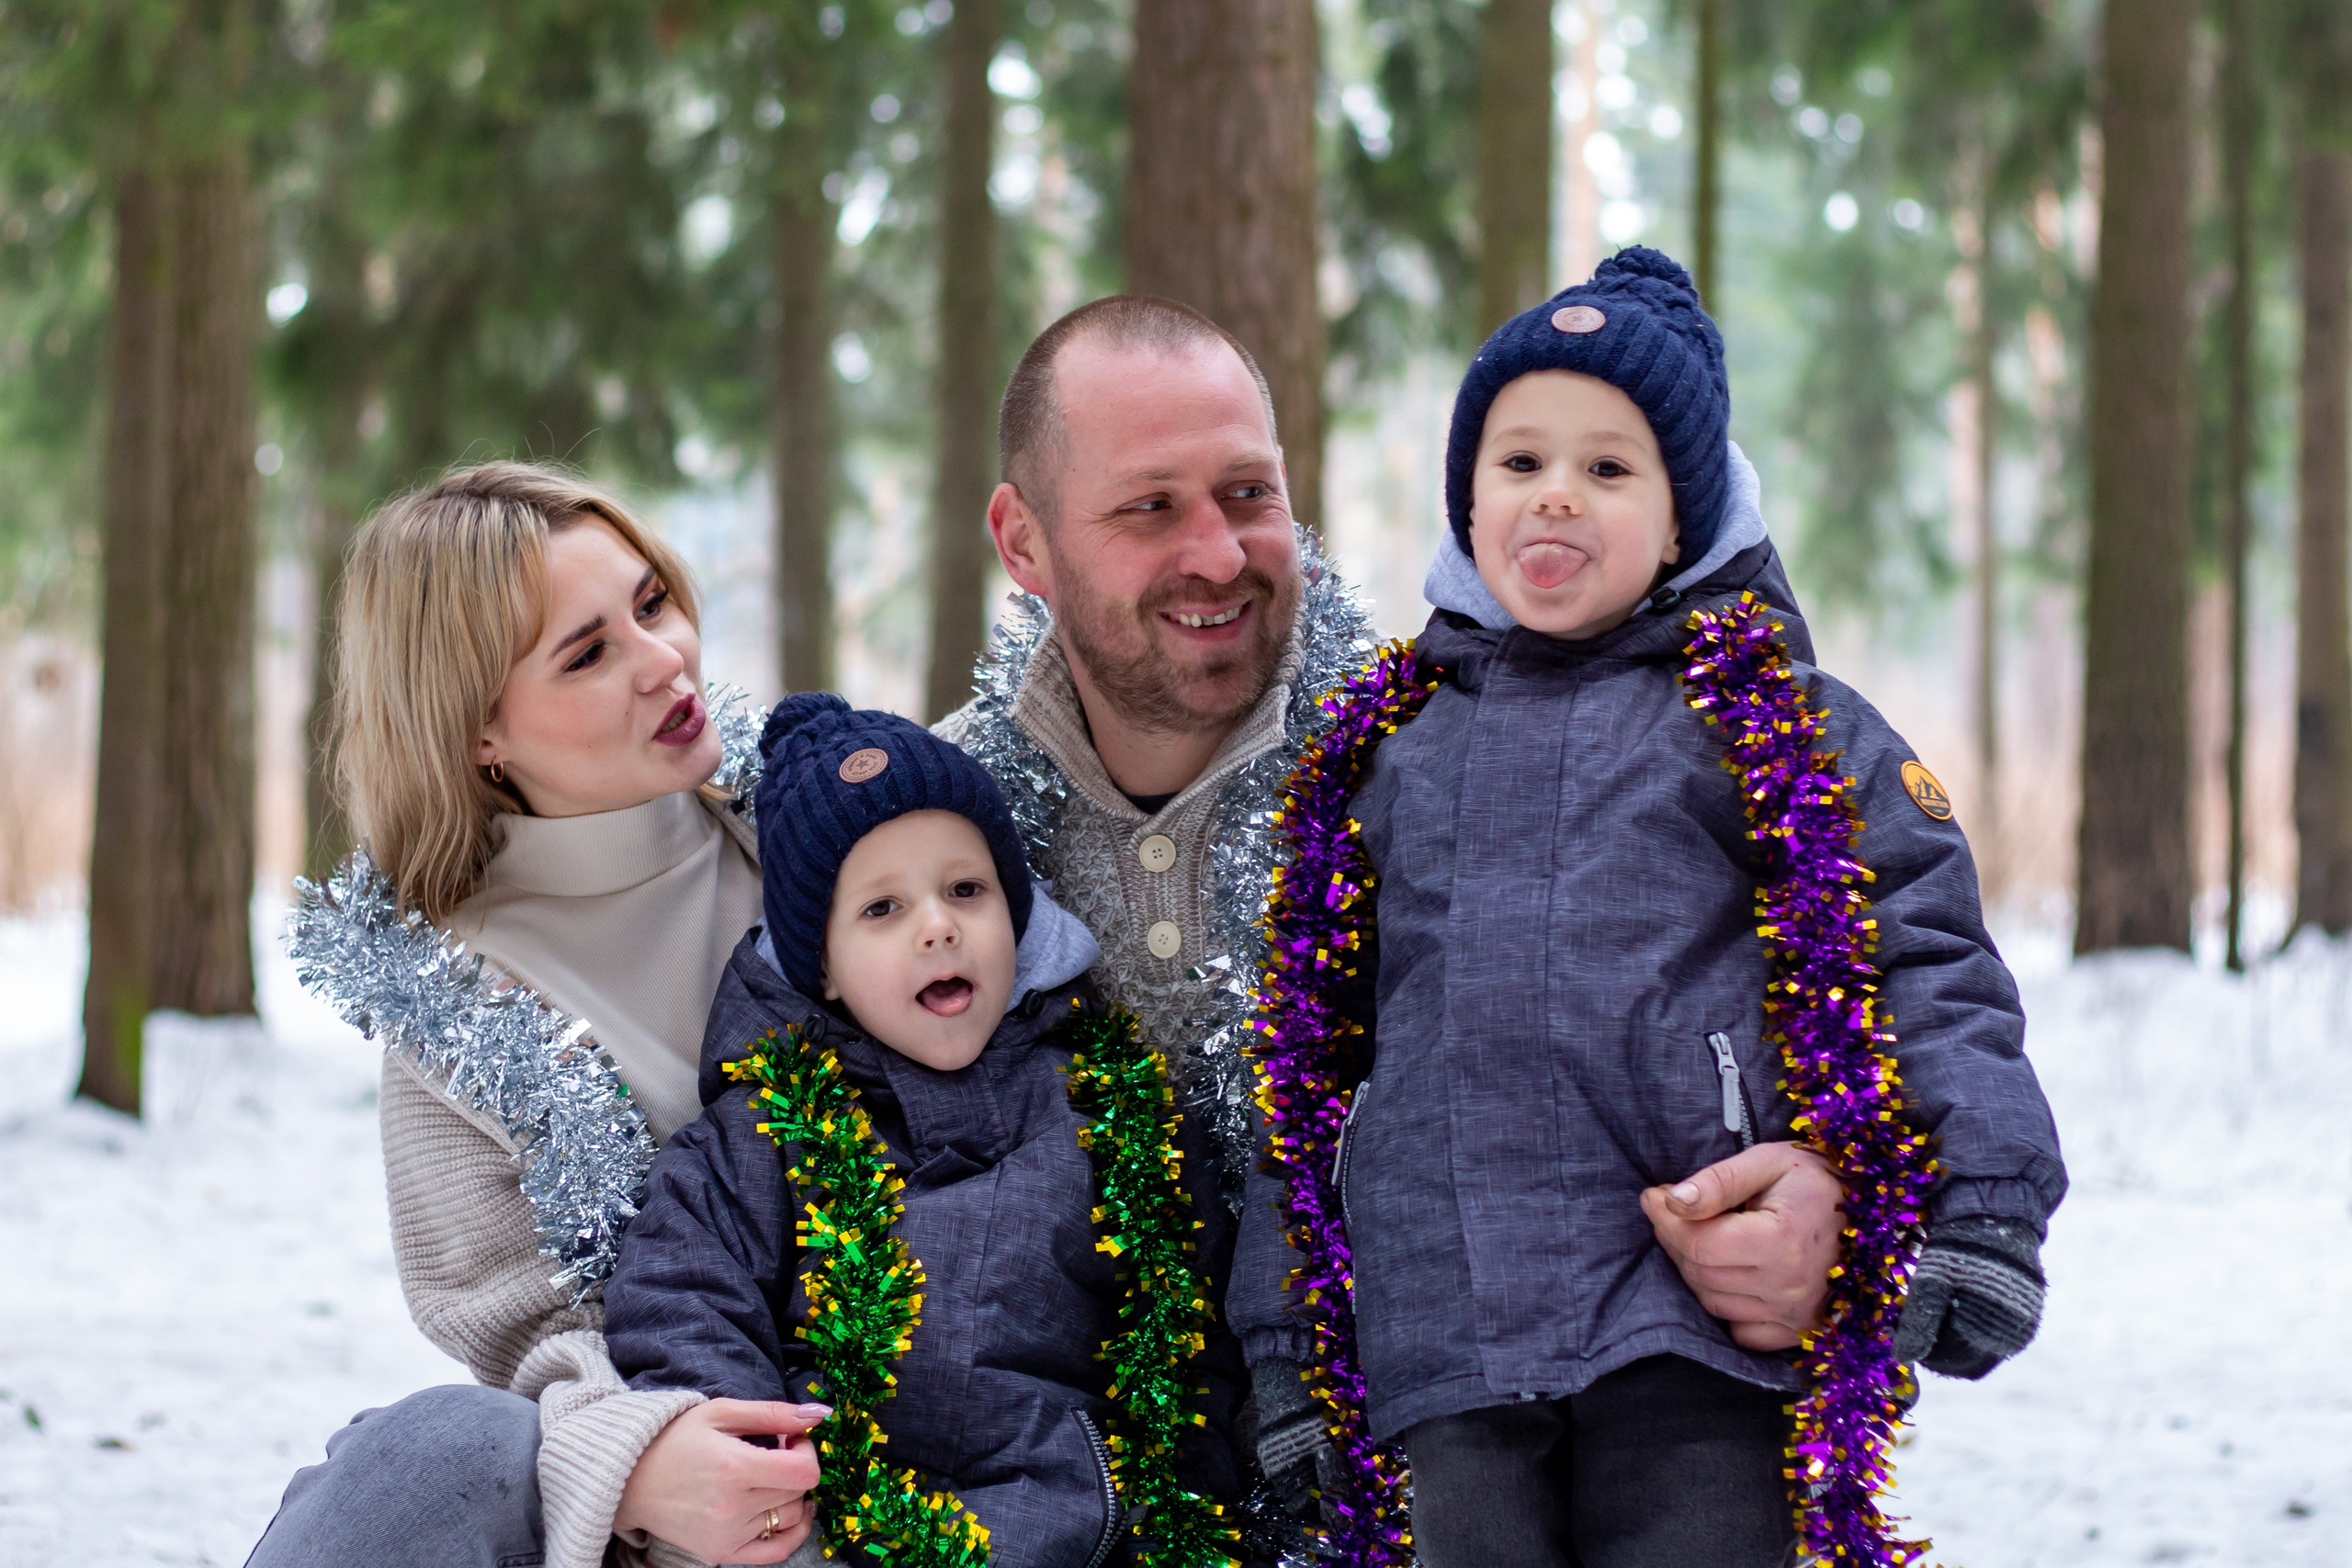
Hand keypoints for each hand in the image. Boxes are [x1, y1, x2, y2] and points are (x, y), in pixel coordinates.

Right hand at [614, 1398, 827, 1563]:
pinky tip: (788, 1512)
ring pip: (790, 1518)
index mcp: (735, 1469)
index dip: (807, 1451)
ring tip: (770, 1476)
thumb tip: (819, 1414)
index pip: (804, 1472)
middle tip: (777, 1450)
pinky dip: (792, 1533)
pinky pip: (776, 1552)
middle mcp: (733, 1508)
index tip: (790, 1437)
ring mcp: (728, 1535)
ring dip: (791, 1495)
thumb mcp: (721, 1412)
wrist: (628, 1478)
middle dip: (796, 1466)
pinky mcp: (721, 1553)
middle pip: (798, 1492)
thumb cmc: (672, 1439)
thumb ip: (773, 1413)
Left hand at [1641, 1142, 1843, 1351]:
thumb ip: (1719, 1181)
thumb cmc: (1819, 1179)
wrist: (1874, 1211)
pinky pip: (1742, 1333)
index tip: (1654, 1195)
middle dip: (1674, 1239)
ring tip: (1696, 1235)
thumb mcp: (1769, 1161)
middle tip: (1672, 1209)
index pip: (1698, 1244)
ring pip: (1713, 1302)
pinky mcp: (1800, 1330)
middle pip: (1700, 1274)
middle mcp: (1789, 1286)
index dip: (1665, 1219)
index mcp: (1782, 1241)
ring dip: (1693, 1269)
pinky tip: (1726, 1275)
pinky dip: (1725, 1308)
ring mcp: (1796, 1314)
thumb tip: (1672, 1200)